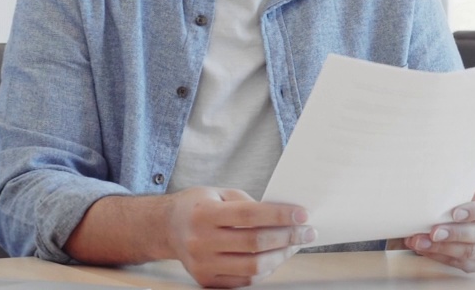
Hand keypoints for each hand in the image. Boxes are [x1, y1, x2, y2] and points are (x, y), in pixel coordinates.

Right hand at [165, 186, 313, 287]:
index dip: (279, 215)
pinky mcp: (206, 281)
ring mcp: (202, 264)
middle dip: (287, 237)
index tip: (303, 214)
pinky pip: (244, 280)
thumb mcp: (219, 193)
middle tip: (307, 231)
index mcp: (204, 213)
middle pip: (254, 243)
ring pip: (252, 267)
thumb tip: (285, 216)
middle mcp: (200, 241)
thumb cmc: (198, 206)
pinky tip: (275, 257)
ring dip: (280, 256)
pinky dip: (265, 270)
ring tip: (293, 245)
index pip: (249, 215)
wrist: (167, 228)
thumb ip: (248, 203)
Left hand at [403, 188, 474, 272]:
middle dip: (456, 234)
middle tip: (434, 232)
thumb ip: (456, 194)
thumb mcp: (469, 191)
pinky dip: (443, 257)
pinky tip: (427, 250)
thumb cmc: (472, 200)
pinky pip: (465, 264)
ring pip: (474, 252)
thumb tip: (429, 197)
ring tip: (422, 243)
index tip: (454, 213)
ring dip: (445, 249)